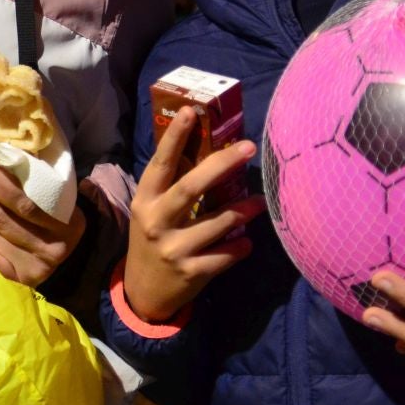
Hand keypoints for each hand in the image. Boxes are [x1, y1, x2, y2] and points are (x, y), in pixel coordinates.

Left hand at [0, 160, 86, 289]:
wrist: (70, 255)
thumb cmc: (58, 215)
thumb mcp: (58, 198)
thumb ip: (37, 183)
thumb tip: (0, 156)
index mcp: (68, 224)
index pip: (25, 204)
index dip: (0, 184)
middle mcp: (54, 248)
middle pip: (4, 220)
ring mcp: (38, 266)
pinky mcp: (22, 279)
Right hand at [121, 106, 265, 322]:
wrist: (143, 292)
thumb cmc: (153, 241)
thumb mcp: (152, 212)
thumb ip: (173, 187)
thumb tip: (208, 150)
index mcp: (146, 201)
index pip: (160, 164)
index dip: (174, 138)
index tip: (190, 112)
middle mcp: (156, 222)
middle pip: (191, 188)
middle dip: (221, 165)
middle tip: (248, 147)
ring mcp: (174, 249)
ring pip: (217, 222)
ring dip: (244, 210)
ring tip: (261, 202)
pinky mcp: (192, 272)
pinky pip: (226, 255)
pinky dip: (240, 246)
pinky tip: (245, 241)